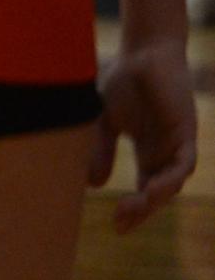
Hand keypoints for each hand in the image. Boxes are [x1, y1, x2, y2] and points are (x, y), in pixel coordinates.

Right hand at [90, 41, 196, 232]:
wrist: (142, 52)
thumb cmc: (123, 81)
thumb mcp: (103, 122)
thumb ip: (100, 151)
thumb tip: (93, 186)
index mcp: (146, 151)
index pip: (143, 190)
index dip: (133, 211)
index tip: (115, 227)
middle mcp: (164, 152)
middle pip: (158, 192)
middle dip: (142, 211)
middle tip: (121, 224)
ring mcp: (177, 143)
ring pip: (173, 182)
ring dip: (157, 199)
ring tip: (136, 207)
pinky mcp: (186, 132)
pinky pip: (185, 164)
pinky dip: (171, 179)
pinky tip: (153, 189)